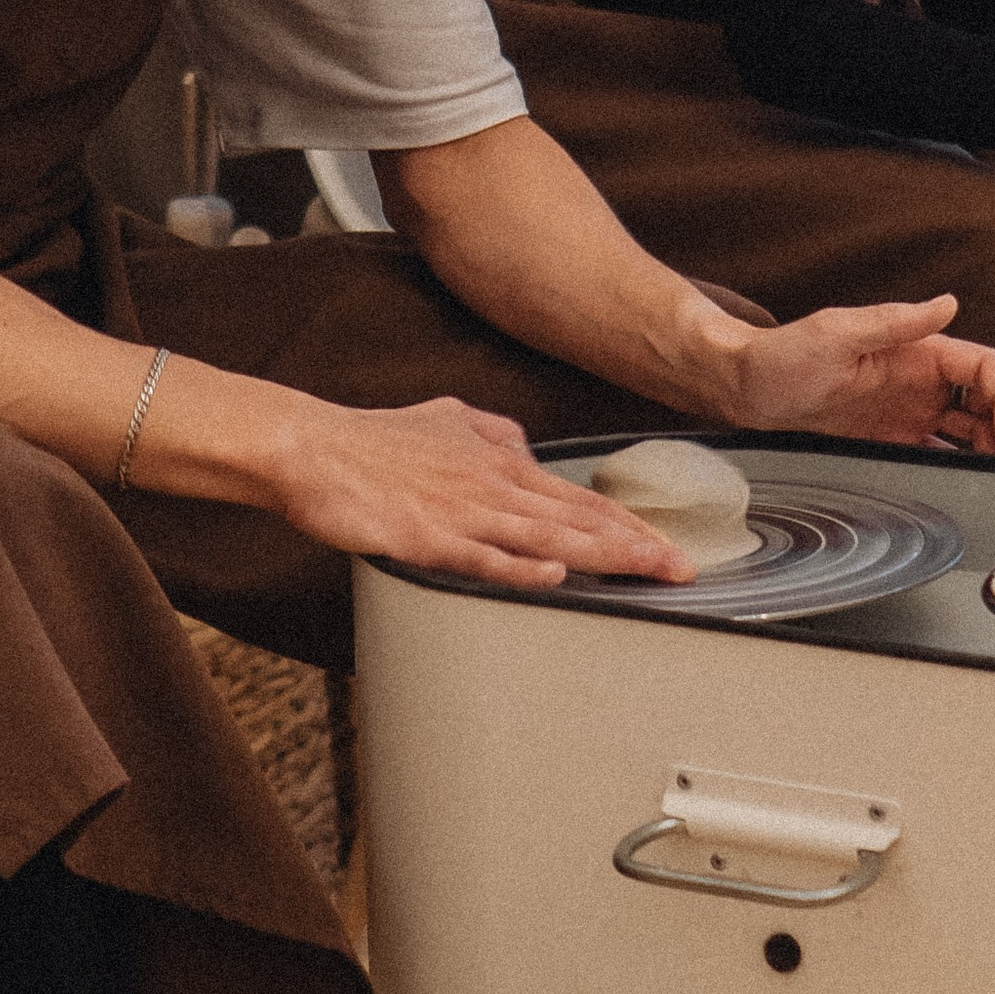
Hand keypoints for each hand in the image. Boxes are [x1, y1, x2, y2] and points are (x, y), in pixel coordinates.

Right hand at [260, 393, 698, 589]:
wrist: (310, 447)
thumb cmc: (371, 441)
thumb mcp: (444, 421)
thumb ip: (489, 432)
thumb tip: (519, 443)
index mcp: (500, 464)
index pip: (580, 500)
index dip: (630, 525)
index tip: (669, 547)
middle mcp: (493, 486)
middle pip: (579, 520)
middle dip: (637, 546)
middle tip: (684, 569)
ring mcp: (462, 511)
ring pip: (547, 535)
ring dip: (603, 555)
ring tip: (648, 570)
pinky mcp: (425, 536)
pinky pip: (480, 555)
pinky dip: (519, 565)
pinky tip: (553, 573)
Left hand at [716, 294, 994, 456]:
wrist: (742, 388)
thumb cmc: (780, 356)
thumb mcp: (835, 333)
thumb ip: (894, 321)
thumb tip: (948, 303)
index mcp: (918, 351)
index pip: (986, 368)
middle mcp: (922, 379)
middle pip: (991, 399)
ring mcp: (910, 410)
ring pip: (976, 427)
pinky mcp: (894, 438)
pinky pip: (945, 451)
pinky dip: (968, 464)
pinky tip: (974, 481)